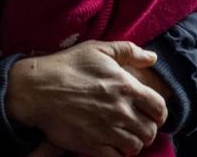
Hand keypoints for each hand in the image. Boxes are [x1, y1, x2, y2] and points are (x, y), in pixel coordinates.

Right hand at [6, 40, 167, 156]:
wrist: (37, 89)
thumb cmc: (67, 66)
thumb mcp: (97, 49)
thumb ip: (128, 51)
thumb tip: (152, 58)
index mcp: (125, 86)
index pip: (159, 107)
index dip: (159, 113)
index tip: (152, 114)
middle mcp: (120, 110)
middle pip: (149, 130)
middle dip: (146, 129)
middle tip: (137, 127)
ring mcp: (107, 129)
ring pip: (136, 146)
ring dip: (133, 143)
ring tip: (125, 137)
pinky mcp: (92, 145)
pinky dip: (118, 153)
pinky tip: (111, 145)